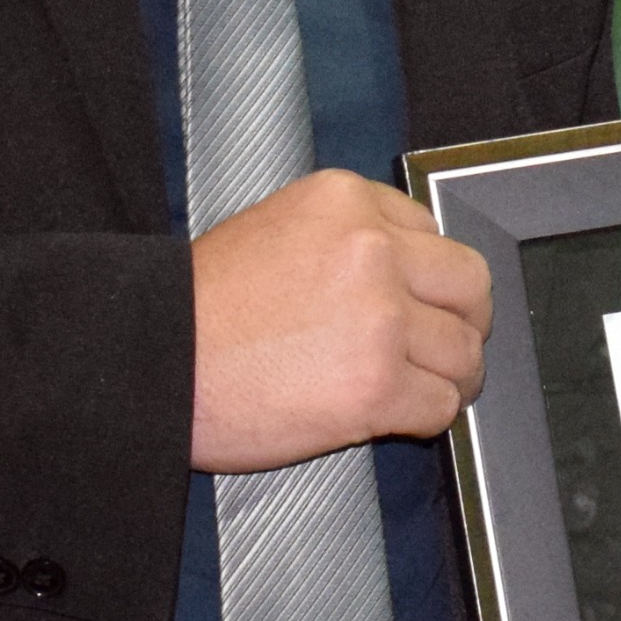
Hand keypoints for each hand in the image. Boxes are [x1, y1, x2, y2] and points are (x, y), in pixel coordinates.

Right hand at [189, 171, 490, 470]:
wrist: (150, 363)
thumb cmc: (198, 309)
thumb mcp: (274, 230)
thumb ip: (344, 239)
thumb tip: (407, 273)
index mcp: (346, 202)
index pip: (432, 233)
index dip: (429, 278)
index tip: (420, 303)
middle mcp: (372, 250)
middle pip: (470, 285)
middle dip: (463, 321)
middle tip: (445, 348)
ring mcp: (379, 319)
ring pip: (464, 352)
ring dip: (450, 377)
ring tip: (422, 389)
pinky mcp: (376, 386)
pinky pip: (440, 406)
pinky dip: (426, 418)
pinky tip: (396, 416)